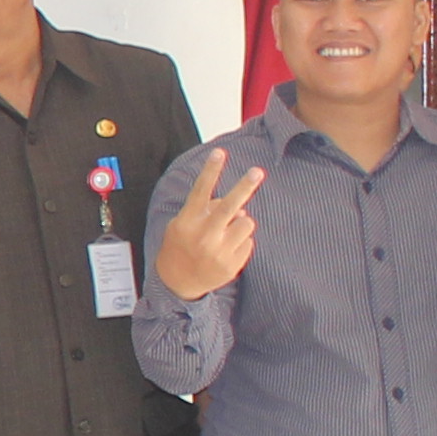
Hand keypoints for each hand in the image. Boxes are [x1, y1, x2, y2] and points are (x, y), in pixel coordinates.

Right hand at [156, 157, 263, 299]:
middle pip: (229, 206)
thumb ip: (206, 210)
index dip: (210, 171)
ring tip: (227, 232)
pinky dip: (241, 242)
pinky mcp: (232, 265)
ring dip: (241, 222)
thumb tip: (238, 205)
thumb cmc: (181, 245)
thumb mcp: (183, 224)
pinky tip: (227, 250)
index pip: (200, 191)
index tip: (219, 152)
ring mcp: (219, 252)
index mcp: (189, 222)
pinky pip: (249, 242)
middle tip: (258, 171)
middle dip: (245, 186)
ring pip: (246, 222)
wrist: (178, 282)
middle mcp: (204, 236)